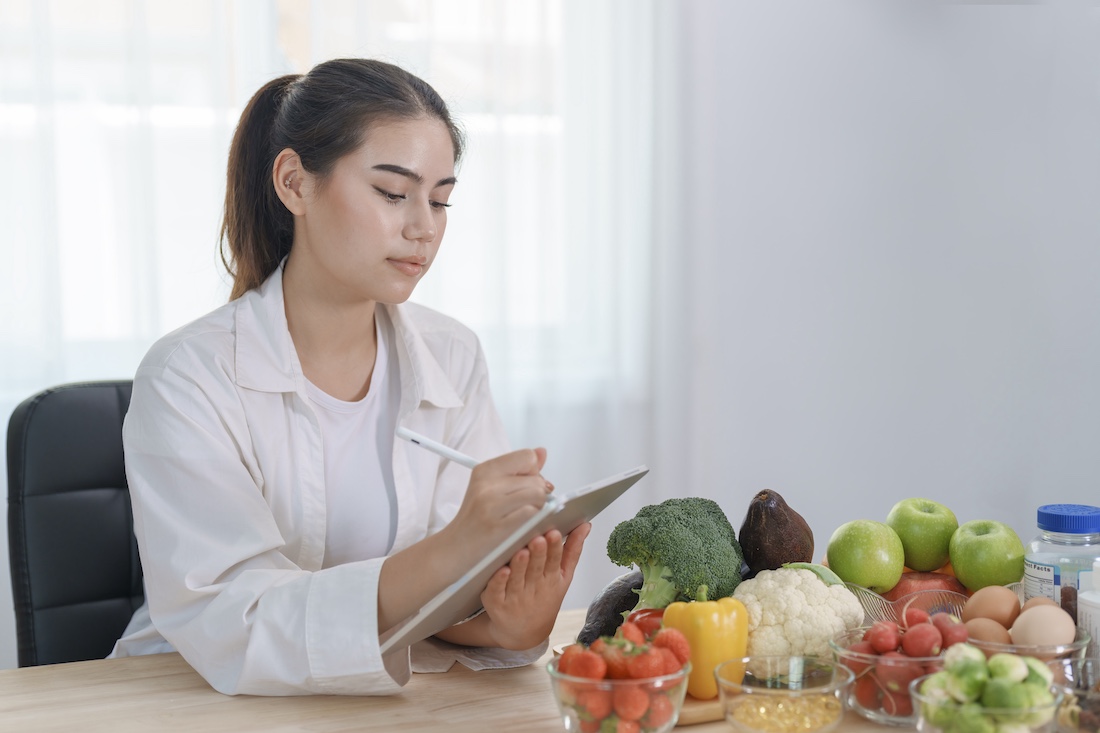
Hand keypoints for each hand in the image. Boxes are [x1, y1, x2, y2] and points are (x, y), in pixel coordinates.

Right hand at [443, 448, 553, 566]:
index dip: (533, 472)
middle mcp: (486, 484)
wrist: (455, 549)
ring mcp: (491, 505)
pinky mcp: (499, 526)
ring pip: (538, 495)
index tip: (526, 485)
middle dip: (539, 494)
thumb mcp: (492, 488)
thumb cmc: (476, 520)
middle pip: (536, 479)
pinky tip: (522, 527)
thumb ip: (519, 470)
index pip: (528, 456)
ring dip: (539, 509)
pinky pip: (533, 514)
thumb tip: (542, 452)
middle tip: (524, 506)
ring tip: (523, 517)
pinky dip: (534, 522)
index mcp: (485, 470)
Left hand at [480, 523, 590, 649]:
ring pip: (518, 579)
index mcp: (552, 579)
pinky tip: (501, 571)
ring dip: (520, 566)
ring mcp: (516, 597)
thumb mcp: (564, 577)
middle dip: (538, 554)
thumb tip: (586, 524)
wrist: (524, 633)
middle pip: (536, 568)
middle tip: (538, 539)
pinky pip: (497, 592)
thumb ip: (573, 550)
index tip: (554, 532)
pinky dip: (499, 582)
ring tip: (522, 552)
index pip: (554, 561)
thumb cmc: (544, 597)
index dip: (554, 547)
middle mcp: (534, 588)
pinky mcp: (497, 604)